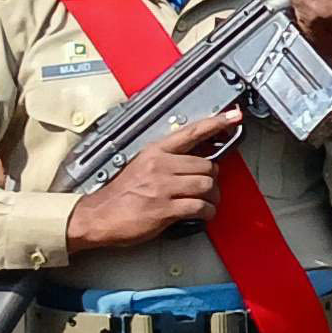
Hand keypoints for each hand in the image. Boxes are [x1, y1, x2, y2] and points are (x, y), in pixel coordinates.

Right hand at [65, 111, 232, 250]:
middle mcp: (160, 166)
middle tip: (208, 187)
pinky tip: (203, 214)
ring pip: (207, 185)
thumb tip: (193, 161)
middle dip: (212, 178)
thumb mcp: (140, 166)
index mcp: (154, 152)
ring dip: (213, 196)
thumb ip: (167, 160)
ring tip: (207, 201)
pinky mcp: (165, 208)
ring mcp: (163, 187)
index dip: (216, 123)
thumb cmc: (120, 194)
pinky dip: (207, 212)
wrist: (98, 216)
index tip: (233, 116)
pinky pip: (200, 206)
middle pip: (207, 165)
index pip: (190, 132)